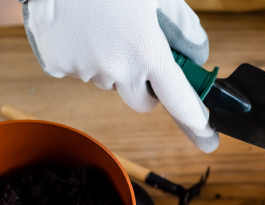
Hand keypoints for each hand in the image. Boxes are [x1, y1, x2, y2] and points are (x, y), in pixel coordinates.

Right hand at [18, 0, 218, 151]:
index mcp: (146, 50)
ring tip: (103, 25)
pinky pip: (78, 69)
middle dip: (147, 88)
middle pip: (141, 101)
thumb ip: (181, 26)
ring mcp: (84, 69)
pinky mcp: (57, 65)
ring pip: (108, 80)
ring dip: (111, 64)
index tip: (206, 134)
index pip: (178, 99)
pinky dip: (82, 54)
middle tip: (142, 58)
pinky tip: (80, 26)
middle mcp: (116, 68)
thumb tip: (196, 54)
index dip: (194, 119)